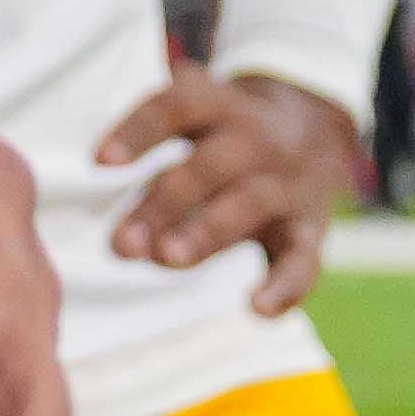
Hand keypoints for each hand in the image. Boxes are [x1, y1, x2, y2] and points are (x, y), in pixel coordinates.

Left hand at [90, 64, 365, 317]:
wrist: (316, 131)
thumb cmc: (226, 135)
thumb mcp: (198, 117)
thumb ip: (156, 153)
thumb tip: (110, 213)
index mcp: (219, 106)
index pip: (175, 108)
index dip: (137, 131)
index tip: (98, 161)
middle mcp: (255, 140)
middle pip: (205, 167)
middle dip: (161, 205)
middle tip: (121, 245)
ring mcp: (286, 185)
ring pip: (247, 205)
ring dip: (205, 234)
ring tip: (166, 260)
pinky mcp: (311, 230)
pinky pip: (304, 259)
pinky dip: (285, 287)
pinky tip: (256, 309)